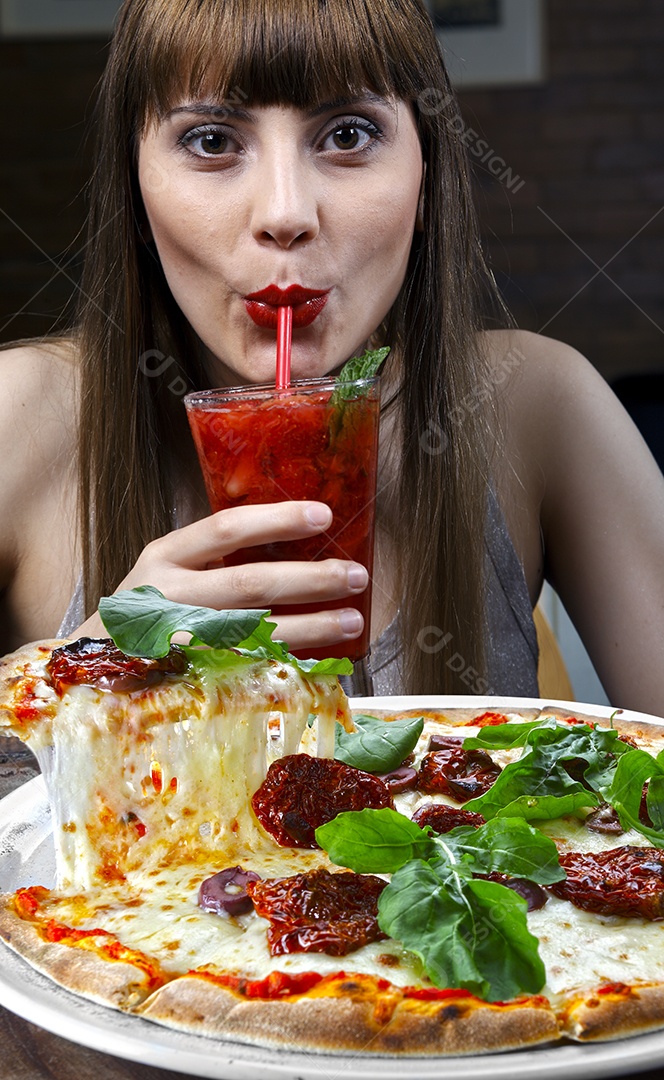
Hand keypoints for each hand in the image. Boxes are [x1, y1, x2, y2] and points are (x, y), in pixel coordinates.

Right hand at [73, 502, 368, 651]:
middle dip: (311, 579)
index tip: (324, 515)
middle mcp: (170, 596)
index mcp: (164, 556)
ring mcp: (180, 642)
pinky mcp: (191, 679)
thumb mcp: (166, 568)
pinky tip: (322, 659)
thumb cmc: (148, 608)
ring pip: (257, 632)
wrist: (93, 665)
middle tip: (356, 574)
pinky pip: (250, 669)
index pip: (226, 529)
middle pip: (251, 584)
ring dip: (312, 626)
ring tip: (352, 619)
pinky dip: (289, 662)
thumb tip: (292, 532)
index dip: (277, 520)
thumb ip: (212, 555)